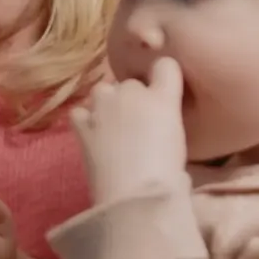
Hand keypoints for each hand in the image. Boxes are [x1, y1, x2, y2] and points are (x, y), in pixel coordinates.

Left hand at [68, 58, 188, 203]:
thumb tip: (158, 119)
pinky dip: (85, 120)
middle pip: (131, 83)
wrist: (136, 193)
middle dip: (133, 98)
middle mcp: (132, 92)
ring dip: (107, 104)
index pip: (165, 65)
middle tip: (137, 126)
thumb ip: (167, 118)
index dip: (163, 77)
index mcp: (162, 97)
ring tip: (113, 129)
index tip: (162, 94)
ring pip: (103, 91)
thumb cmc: (167, 172)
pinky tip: (93, 135)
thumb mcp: (179, 139)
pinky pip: (80, 112)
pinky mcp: (82, 124)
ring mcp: (103, 106)